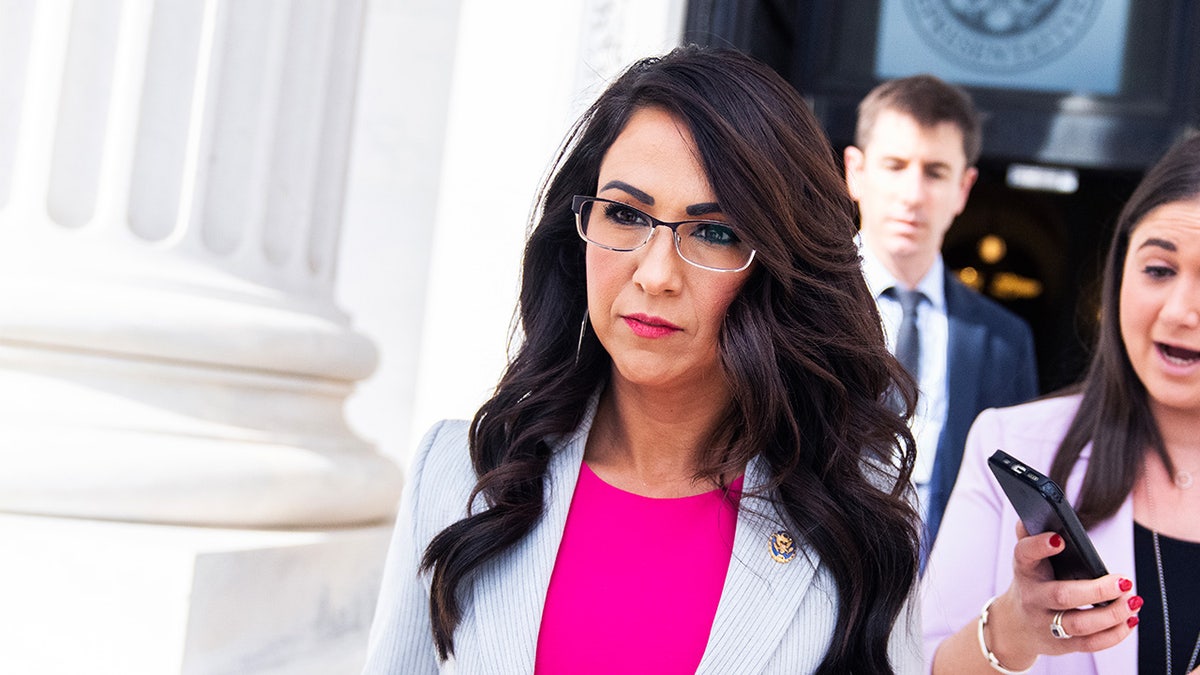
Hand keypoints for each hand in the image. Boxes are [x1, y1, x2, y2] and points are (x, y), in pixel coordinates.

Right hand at [983, 523, 1140, 668]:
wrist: (1015, 625)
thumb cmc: (1032, 581)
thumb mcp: (1027, 559)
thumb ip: (1031, 535)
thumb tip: (1035, 510)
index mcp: (1025, 570)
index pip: (1025, 554)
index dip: (1040, 546)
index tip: (1060, 539)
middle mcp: (1033, 597)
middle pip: (1062, 596)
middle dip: (1096, 590)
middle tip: (1124, 581)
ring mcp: (1045, 623)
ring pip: (1079, 624)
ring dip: (1111, 614)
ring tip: (1133, 601)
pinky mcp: (1061, 644)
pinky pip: (1090, 644)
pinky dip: (1114, 634)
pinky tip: (1130, 620)